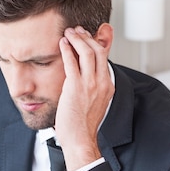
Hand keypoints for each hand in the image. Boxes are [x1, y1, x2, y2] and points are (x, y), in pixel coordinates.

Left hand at [55, 25, 113, 170]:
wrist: (80, 139)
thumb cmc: (82, 126)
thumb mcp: (94, 103)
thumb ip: (92, 88)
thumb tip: (84, 78)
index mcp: (107, 86)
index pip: (105, 57)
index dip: (96, 42)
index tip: (88, 36)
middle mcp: (101, 83)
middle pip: (99, 50)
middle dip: (87, 36)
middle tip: (77, 31)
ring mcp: (90, 84)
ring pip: (88, 52)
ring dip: (77, 39)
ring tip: (69, 33)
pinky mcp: (76, 87)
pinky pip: (72, 62)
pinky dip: (67, 49)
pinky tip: (62, 43)